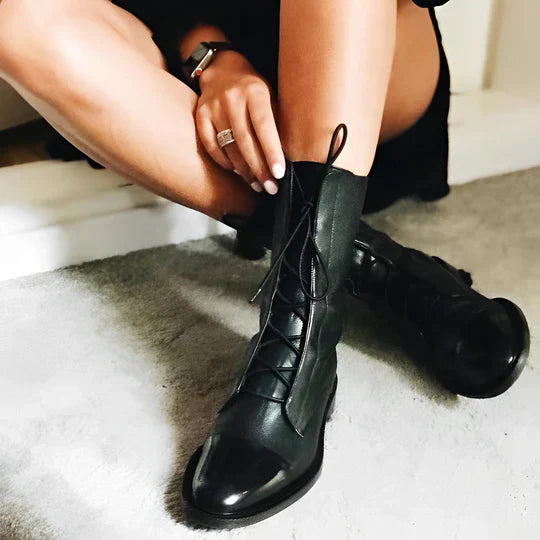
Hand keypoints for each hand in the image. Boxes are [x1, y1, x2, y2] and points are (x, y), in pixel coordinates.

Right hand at [195, 50, 285, 193]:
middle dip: (259, 169)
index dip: (271, 152)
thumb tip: (288, 156)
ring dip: (244, 171)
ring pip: (228, 147)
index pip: (264, 126)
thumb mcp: (271, 98)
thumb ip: (277, 123)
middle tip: (269, 187)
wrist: (222, 70)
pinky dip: (224, 162)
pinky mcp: (200, 116)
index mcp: (255, 92)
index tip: (278, 174)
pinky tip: (236, 171)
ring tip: (256, 184)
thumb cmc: (253, 91)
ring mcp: (213, 107)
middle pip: (245, 142)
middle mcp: (232, 98)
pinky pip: (211, 146)